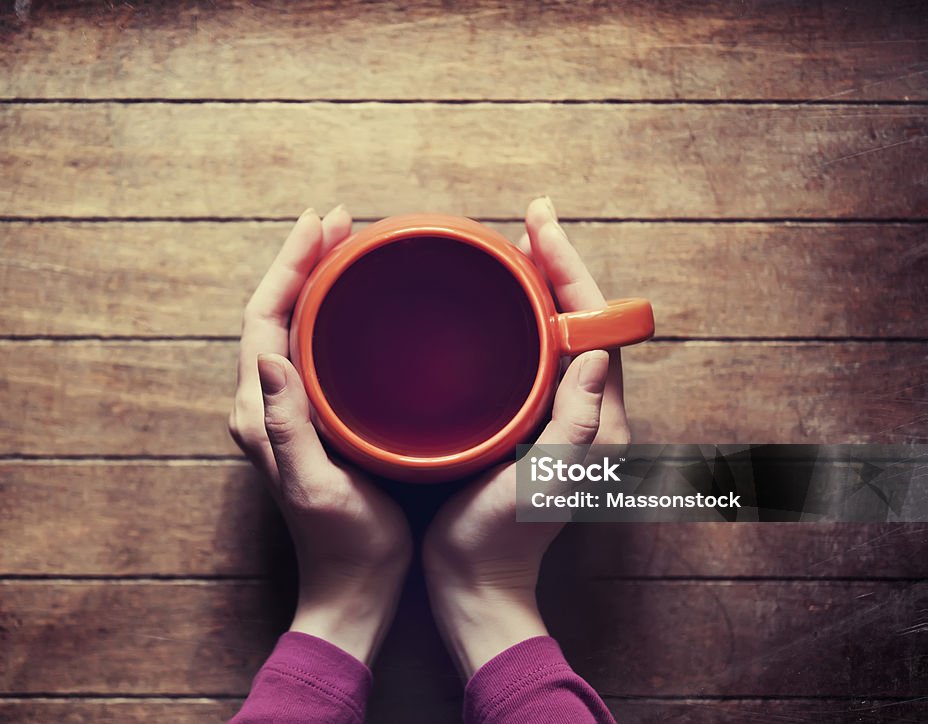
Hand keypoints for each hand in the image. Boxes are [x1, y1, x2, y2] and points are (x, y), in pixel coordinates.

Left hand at [229, 206, 411, 664]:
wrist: (354, 588)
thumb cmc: (343, 544)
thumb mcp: (315, 486)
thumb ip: (288, 427)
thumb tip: (269, 356)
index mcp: (259, 411)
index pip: (261, 318)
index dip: (288, 266)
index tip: (320, 226)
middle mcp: (266, 404)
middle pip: (274, 312)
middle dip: (302, 261)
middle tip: (339, 222)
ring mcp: (289, 412)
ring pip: (293, 327)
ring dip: (315, 281)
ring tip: (347, 246)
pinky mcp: (316, 421)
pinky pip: (315, 350)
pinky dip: (333, 314)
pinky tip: (361, 305)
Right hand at [423, 197, 630, 678]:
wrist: (474, 586)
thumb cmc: (499, 539)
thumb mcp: (541, 481)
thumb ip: (576, 422)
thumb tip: (600, 351)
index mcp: (600, 422)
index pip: (597, 326)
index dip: (571, 271)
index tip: (539, 227)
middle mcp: (588, 414)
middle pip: (583, 321)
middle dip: (560, 267)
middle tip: (530, 221)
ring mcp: (559, 419)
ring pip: (559, 334)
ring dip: (542, 287)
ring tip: (516, 249)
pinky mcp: (530, 425)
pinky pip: (535, 356)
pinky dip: (521, 320)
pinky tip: (496, 306)